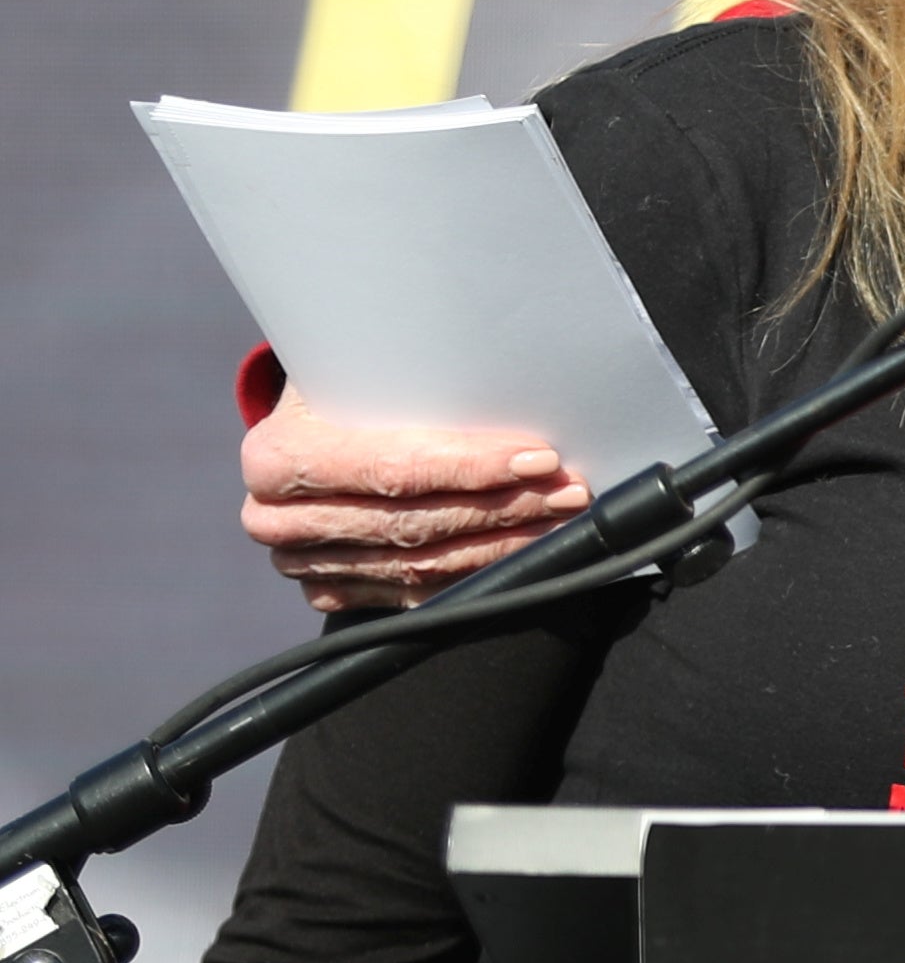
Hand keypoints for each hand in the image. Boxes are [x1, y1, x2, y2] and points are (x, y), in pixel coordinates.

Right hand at [240, 383, 589, 612]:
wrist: (302, 428)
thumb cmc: (344, 388)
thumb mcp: (363, 368)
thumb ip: (416, 380)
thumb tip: (512, 377)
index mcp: (278, 457)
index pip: (393, 470)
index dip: (472, 467)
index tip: (540, 458)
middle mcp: (277, 519)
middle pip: (414, 524)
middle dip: (505, 507)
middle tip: (569, 491)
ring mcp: (302, 564)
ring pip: (421, 567)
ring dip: (504, 545)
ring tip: (560, 519)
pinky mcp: (331, 591)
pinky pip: (416, 594)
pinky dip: (477, 574)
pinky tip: (523, 552)